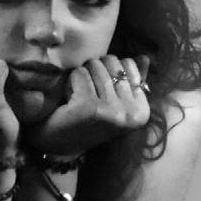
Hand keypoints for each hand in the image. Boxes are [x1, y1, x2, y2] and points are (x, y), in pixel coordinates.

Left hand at [24, 55, 149, 156]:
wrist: (56, 143)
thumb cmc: (85, 121)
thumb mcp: (112, 102)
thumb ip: (130, 81)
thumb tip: (144, 57)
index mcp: (141, 112)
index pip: (129, 65)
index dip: (109, 70)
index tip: (101, 95)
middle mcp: (130, 114)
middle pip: (112, 62)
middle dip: (94, 71)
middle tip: (86, 95)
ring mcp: (111, 112)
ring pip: (95, 66)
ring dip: (80, 77)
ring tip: (77, 99)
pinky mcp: (90, 108)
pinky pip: (79, 74)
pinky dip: (69, 83)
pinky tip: (68, 101)